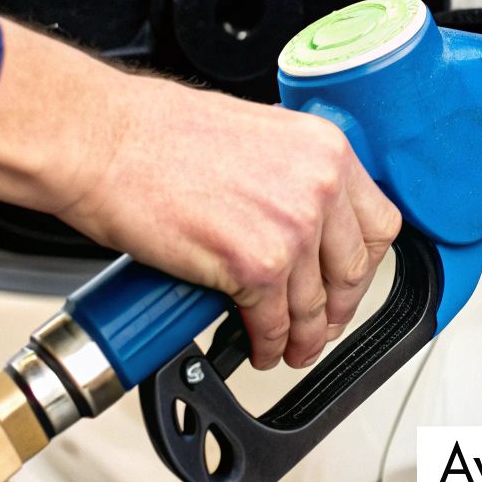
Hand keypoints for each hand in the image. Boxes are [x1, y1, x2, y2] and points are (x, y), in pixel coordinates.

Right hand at [0, 20, 400, 368]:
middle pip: (354, 270)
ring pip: (315, 304)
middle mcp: (320, 187)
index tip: (349, 280)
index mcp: (326, 149)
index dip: (365, 263)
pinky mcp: (256, 266)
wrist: (101, 141)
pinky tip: (261, 347)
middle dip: (338, 308)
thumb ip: (293, 173)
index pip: (379, 223)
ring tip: (289, 348)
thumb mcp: (257, 136)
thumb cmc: (157, 133)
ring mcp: (293, 228)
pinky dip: (269, 343)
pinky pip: (274, 322)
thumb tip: (305, 212)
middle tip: (323, 325)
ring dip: (303, 336)